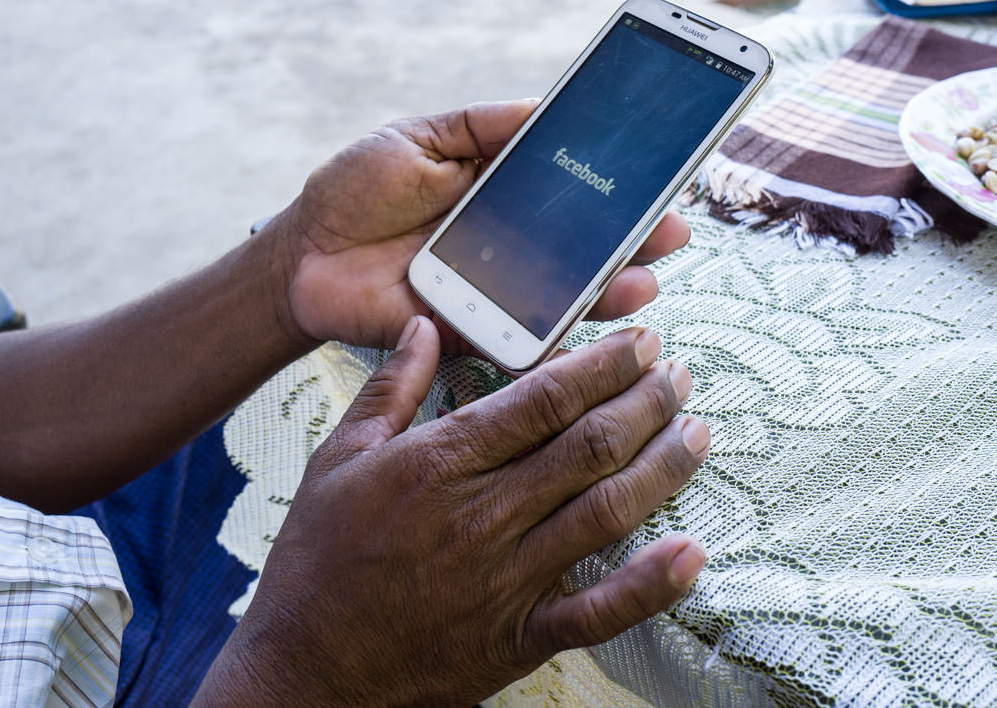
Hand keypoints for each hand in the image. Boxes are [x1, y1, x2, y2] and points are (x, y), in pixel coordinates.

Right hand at [195, 319, 709, 707]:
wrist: (300, 673)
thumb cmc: (315, 561)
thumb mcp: (334, 458)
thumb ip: (388, 388)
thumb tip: (424, 323)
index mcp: (439, 462)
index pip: (542, 398)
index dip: (602, 365)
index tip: (641, 343)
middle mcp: (482, 513)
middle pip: (587, 445)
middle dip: (645, 402)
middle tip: (679, 374)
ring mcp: (505, 578)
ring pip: (605, 510)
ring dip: (661, 467)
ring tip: (696, 432)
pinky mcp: (518, 637)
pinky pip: (596, 612)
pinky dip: (648, 585)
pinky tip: (691, 553)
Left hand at [268, 101, 690, 351]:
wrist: (300, 256)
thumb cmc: (355, 191)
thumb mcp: (418, 139)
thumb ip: (481, 126)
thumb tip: (545, 106)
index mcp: (504, 195)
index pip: (575, 192)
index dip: (619, 188)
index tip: (661, 176)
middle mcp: (512, 245)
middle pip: (587, 247)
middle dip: (635, 240)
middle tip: (673, 230)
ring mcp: (497, 292)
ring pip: (568, 296)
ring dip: (612, 290)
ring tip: (644, 279)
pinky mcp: (474, 332)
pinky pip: (524, 339)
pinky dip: (558, 336)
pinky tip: (588, 326)